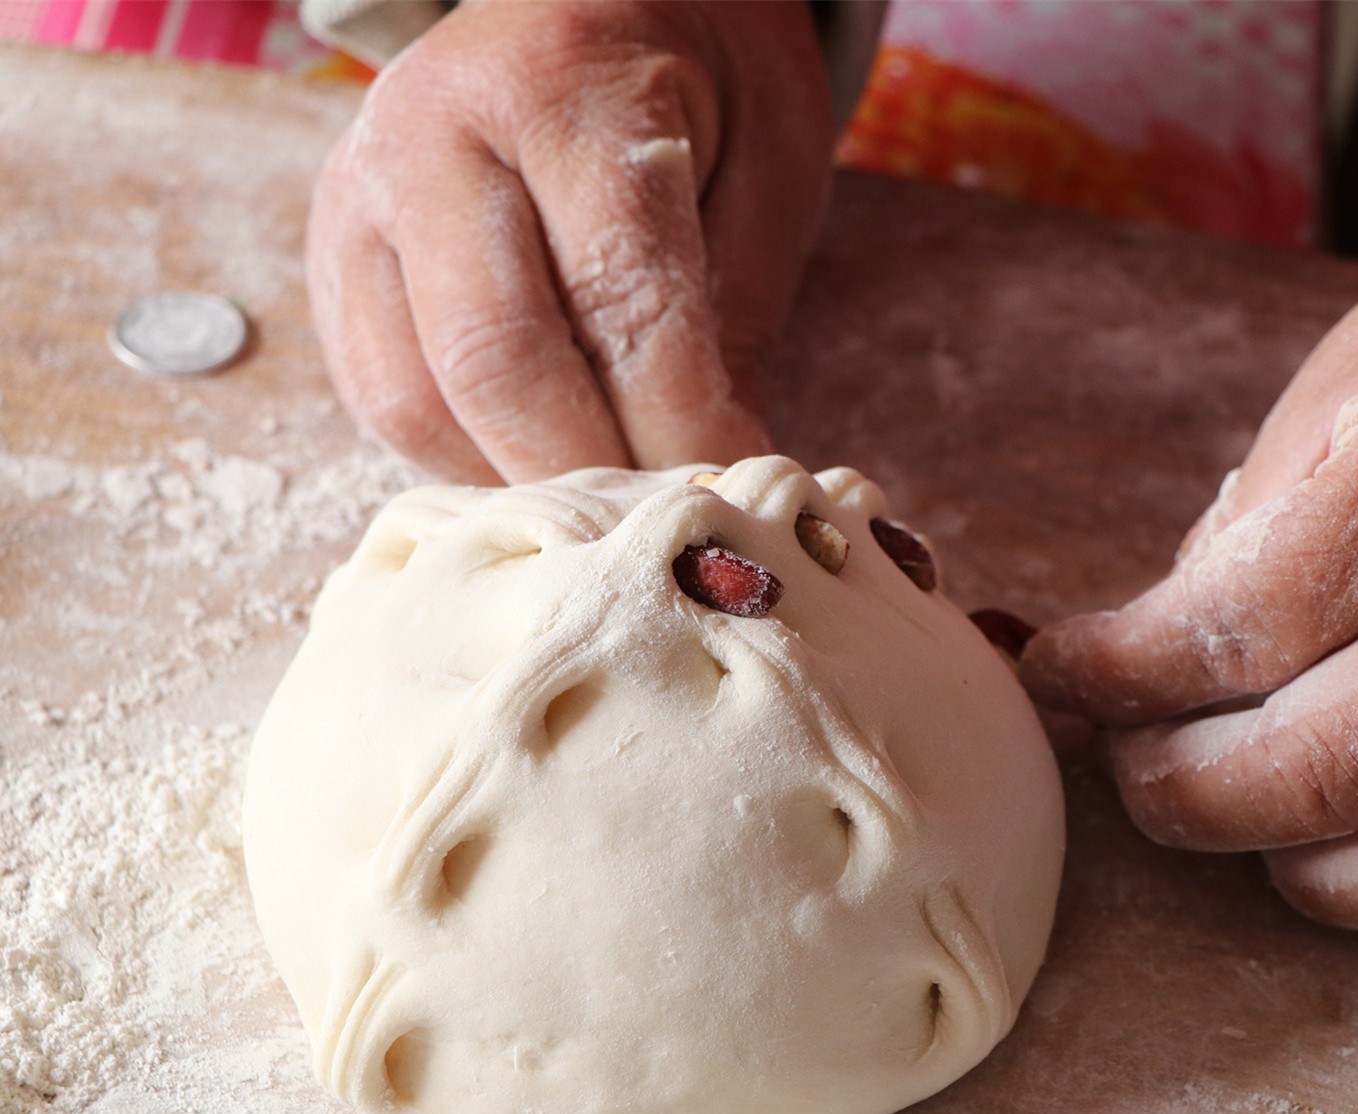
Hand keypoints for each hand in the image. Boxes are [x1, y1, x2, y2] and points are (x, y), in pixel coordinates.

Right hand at [306, 0, 832, 482]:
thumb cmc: (698, 79)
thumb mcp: (766, 167)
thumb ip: (736, 316)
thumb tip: (719, 473)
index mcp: (567, 92)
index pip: (620, 300)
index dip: (680, 426)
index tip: (730, 497)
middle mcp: (438, 136)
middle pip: (495, 362)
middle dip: (589, 476)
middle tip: (660, 534)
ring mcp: (363, 194)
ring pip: (416, 397)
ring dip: (516, 478)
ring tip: (604, 504)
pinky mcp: (333, 253)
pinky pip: (380, 395)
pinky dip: (461, 456)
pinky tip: (534, 459)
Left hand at [1022, 180, 1357, 1004]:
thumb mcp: (1328, 400)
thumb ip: (1245, 552)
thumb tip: (1138, 681)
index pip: (1225, 641)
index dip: (1108, 677)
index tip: (1057, 677)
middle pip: (1312, 779)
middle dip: (1181, 795)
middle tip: (1136, 766)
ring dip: (1315, 877)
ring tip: (1259, 828)